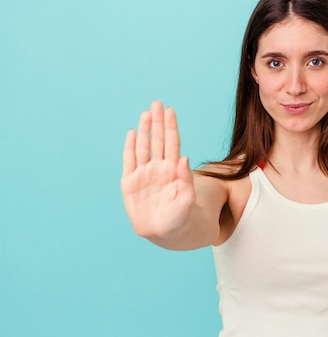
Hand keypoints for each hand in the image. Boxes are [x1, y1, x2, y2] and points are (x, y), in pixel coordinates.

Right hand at [121, 101, 194, 237]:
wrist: (166, 233)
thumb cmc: (181, 216)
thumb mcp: (187, 199)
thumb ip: (186, 179)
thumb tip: (184, 157)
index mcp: (174, 169)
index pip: (172, 142)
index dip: (171, 126)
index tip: (170, 110)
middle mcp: (159, 167)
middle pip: (158, 140)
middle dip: (158, 122)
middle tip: (157, 103)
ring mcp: (144, 174)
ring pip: (144, 147)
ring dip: (144, 130)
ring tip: (146, 113)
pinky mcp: (130, 183)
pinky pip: (129, 161)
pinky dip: (129, 147)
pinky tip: (131, 133)